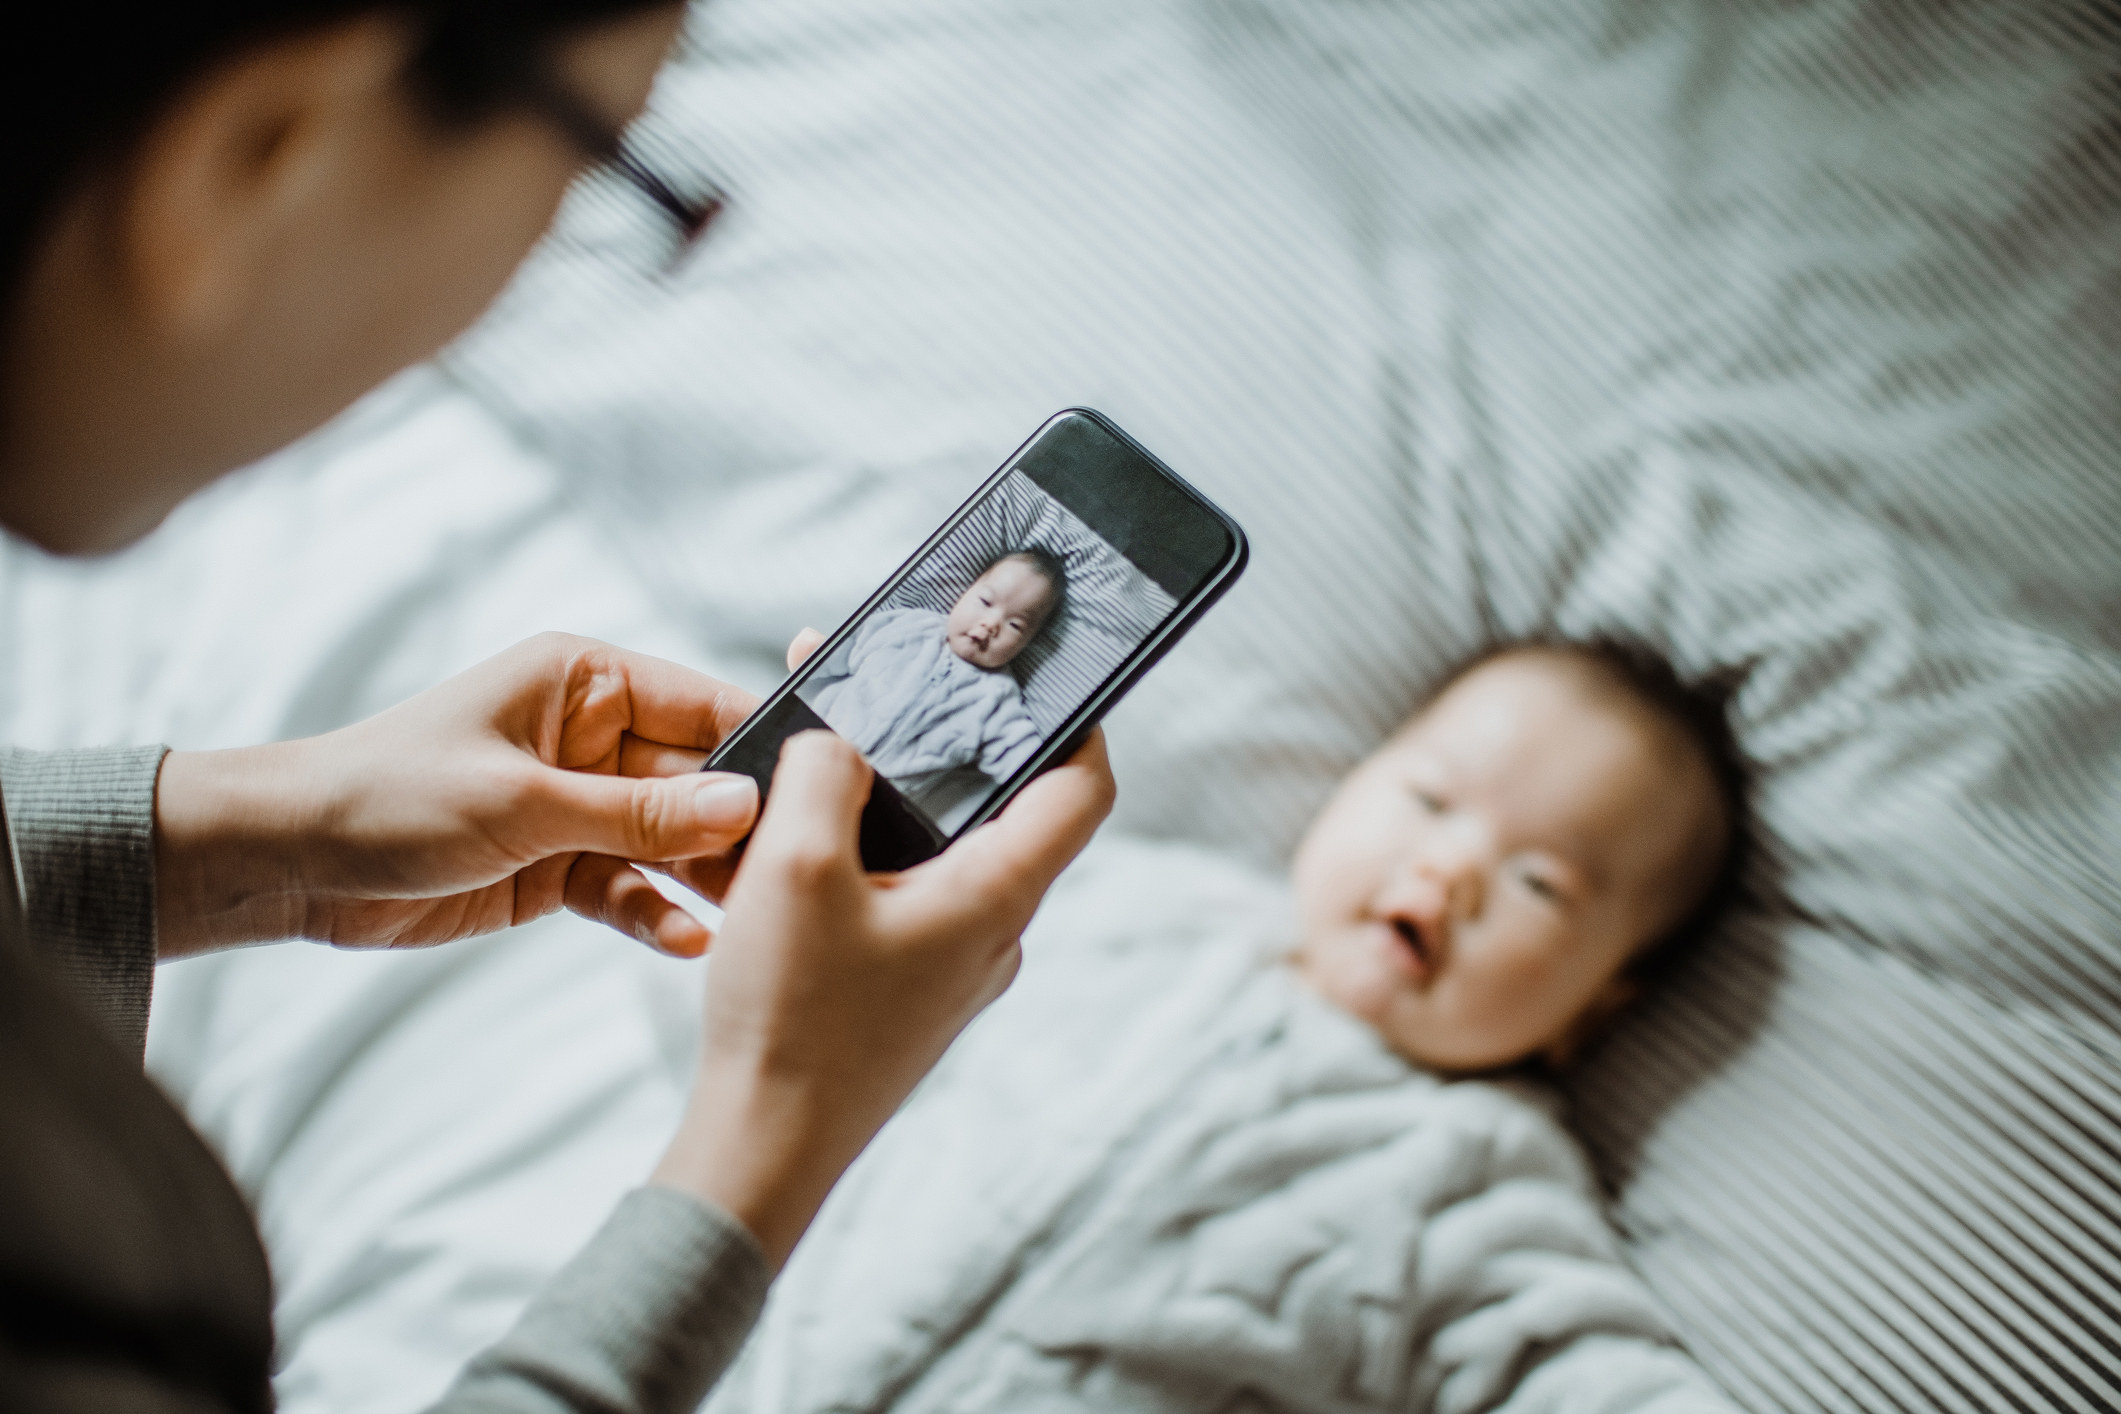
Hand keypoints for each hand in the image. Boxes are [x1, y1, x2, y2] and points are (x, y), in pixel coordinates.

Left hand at [155, 632, 763, 958]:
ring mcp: (579, 805)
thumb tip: (747, 805)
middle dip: (741, 829)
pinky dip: (655, 914)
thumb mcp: (525, 804)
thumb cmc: (390, 797)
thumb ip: (641, 814)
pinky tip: (687, 944)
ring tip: (752, 920)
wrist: (290, 863)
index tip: (826, 788)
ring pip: (671, 843)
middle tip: (795, 875)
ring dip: (705, 882)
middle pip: (699, 781)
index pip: (704, 704)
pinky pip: (630, 888)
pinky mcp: (559, 865)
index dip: (763, 746)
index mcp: (585, 681)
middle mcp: (592, 736)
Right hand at [652, 721, 1115, 1267]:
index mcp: (997, 894)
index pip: (1082, 790)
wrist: (764, 1145)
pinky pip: (905, 899)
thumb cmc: (792, 1014)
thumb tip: (838, 743)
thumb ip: (824, 773)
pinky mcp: (908, 992)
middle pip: (1005, 812)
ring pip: (945, 856)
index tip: (1041, 674)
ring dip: (894, 800)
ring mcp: (953, 967)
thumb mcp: (796, 866)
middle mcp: (993, 931)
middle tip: (902, 688)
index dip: (1077, 721)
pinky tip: (798, 842)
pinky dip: (866, 856)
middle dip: (952, 744)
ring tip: (827, 752)